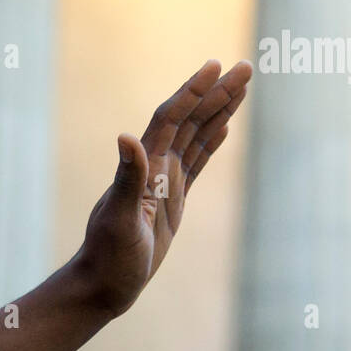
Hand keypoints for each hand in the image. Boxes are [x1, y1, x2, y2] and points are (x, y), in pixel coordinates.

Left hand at [74, 59, 251, 319]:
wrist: (105, 284)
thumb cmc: (109, 255)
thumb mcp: (119, 220)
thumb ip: (127, 179)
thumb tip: (125, 137)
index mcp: (146, 165)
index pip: (173, 117)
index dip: (193, 91)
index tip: (216, 66)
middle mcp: (156, 166)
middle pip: (191, 119)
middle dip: (217, 92)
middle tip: (246, 67)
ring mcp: (165, 181)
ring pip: (197, 136)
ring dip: (218, 110)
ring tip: (242, 86)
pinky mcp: (174, 199)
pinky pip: (198, 162)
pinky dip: (211, 142)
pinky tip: (223, 127)